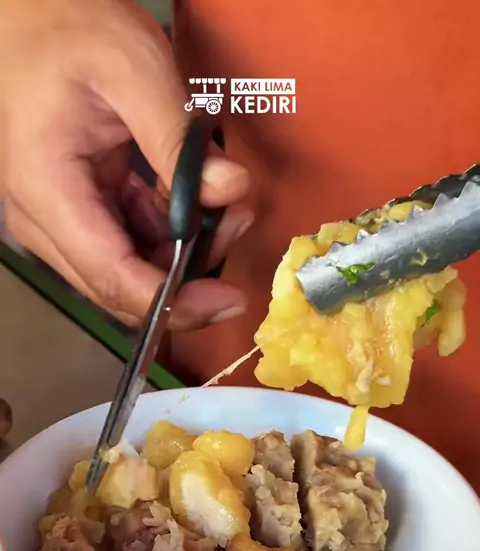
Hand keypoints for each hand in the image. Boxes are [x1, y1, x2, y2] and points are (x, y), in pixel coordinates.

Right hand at [0, 0, 252, 327]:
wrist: (31, 14)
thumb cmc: (71, 30)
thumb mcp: (134, 69)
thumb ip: (181, 139)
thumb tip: (232, 191)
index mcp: (48, 191)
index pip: (113, 277)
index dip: (174, 303)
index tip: (228, 299)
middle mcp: (44, 222)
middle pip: (121, 288)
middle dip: (188, 274)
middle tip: (236, 222)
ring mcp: (57, 222)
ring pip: (129, 273)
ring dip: (183, 252)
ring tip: (225, 203)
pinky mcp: (76, 213)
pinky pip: (127, 246)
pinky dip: (166, 232)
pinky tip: (193, 197)